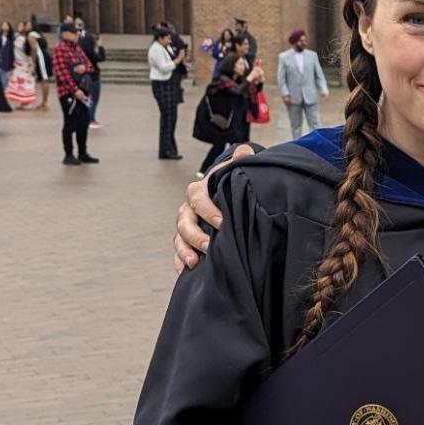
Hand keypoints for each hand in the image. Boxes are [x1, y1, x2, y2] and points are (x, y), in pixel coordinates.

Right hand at [173, 145, 258, 269]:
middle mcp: (189, 210)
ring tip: (195, 262)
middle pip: (184, 222)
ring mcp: (186, 228)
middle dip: (195, 235)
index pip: (197, 198)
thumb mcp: (234, 172)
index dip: (207, 209)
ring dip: (185, 251)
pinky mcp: (187, 243)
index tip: (222, 221)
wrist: (224, 196)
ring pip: (179, 239)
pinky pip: (178, 254)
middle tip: (209, 246)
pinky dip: (180, 263)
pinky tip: (186, 272)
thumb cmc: (228, 186)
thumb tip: (245, 152)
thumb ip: (239, 162)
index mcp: (199, 192)